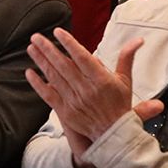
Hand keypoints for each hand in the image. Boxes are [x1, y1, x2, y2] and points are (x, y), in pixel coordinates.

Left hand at [26, 33, 162, 167]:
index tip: (58, 32)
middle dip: (48, 49)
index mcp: (101, 80)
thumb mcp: (125, 81)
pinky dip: (38, 84)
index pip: (82, 57)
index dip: (69, 43)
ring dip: (41, 61)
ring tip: (32, 47)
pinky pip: (48, 95)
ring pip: (54, 77)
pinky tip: (29, 72)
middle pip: (63, 65)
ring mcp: (74, 101)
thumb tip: (137, 40)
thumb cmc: (120, 107)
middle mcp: (86, 90)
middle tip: (36, 36)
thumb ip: (127, 58)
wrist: (114, 135)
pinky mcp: (66, 112)